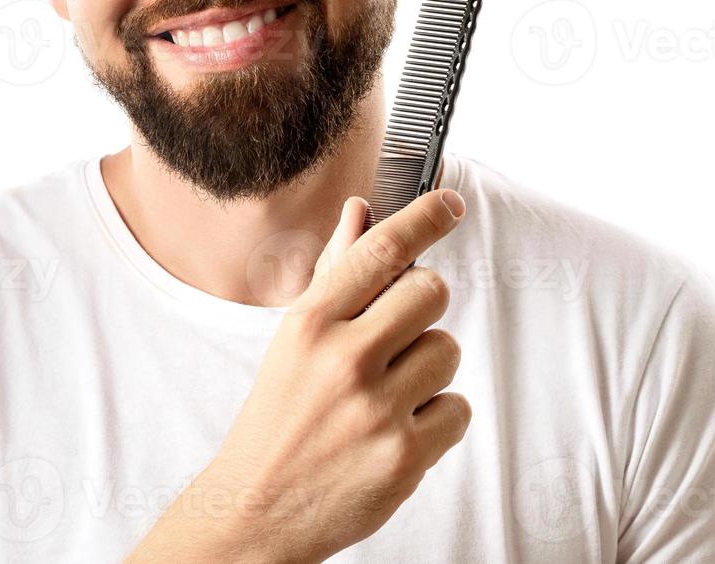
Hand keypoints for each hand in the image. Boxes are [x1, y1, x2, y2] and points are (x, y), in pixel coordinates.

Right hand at [189, 189, 471, 562]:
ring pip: (447, 350)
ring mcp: (377, 409)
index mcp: (311, 323)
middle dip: (423, 309)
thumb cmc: (279, 418)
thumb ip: (334, 275)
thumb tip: (362, 211)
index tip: (448, 205)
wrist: (256, 509)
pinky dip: (437, 420)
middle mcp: (344, 360)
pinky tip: (397, 431)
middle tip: (397, 335)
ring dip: (428, 369)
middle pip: (431, 293)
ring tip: (388, 395)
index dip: (423, 219)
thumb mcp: (293, 340)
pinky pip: (458, 409)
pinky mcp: (405, 456)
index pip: (381, 251)